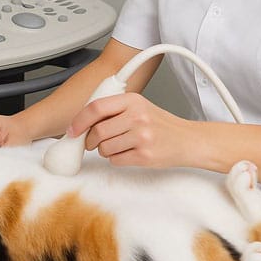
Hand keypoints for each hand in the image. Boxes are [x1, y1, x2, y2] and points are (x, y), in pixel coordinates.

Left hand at [68, 93, 190, 167]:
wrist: (187, 140)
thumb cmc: (160, 124)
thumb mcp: (139, 107)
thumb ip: (114, 110)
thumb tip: (82, 122)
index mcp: (133, 101)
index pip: (96, 108)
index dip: (79, 121)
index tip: (73, 130)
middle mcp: (137, 117)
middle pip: (97, 131)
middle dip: (90, 140)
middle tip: (93, 142)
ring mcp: (142, 137)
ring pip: (104, 149)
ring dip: (104, 151)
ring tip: (118, 146)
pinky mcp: (144, 156)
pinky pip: (115, 160)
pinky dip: (116, 159)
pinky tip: (128, 153)